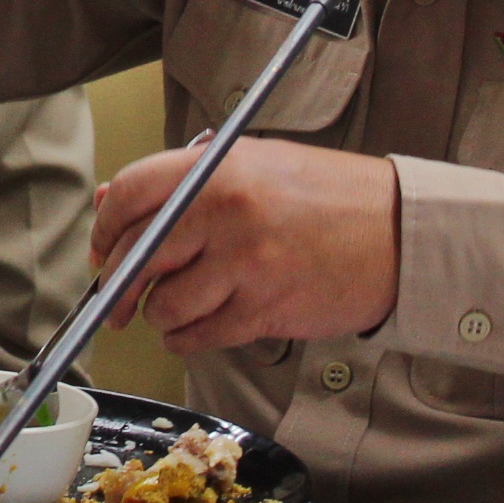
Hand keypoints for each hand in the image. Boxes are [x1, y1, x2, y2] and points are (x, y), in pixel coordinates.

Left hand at [88, 139, 400, 353]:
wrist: (400, 233)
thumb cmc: (329, 196)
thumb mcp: (253, 164)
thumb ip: (182, 182)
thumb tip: (112, 200)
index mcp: (217, 169)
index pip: (130, 194)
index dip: (104, 227)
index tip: (102, 247)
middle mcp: (225, 214)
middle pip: (137, 256)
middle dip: (116, 285)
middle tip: (115, 298)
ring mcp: (245, 266)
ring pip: (165, 305)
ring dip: (158, 315)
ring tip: (172, 309)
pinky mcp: (266, 311)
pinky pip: (201, 335)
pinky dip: (186, 338)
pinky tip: (195, 327)